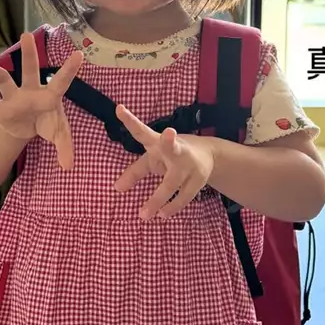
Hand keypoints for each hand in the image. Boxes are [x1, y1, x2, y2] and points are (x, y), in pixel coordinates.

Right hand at [0, 32, 83, 169]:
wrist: (28, 127)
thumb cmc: (46, 122)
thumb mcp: (57, 134)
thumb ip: (65, 147)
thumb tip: (68, 167)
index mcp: (48, 95)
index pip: (60, 82)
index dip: (69, 70)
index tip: (80, 55)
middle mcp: (29, 91)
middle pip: (29, 70)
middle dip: (29, 54)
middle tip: (27, 34)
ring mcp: (12, 98)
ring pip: (4, 81)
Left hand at [114, 105, 215, 219]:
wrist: (207, 154)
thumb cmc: (170, 155)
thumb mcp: (151, 159)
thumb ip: (134, 172)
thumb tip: (116, 188)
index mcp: (158, 141)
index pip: (142, 131)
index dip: (130, 121)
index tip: (119, 109)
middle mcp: (175, 150)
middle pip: (171, 147)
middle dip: (169, 141)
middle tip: (169, 133)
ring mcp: (188, 165)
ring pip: (173, 182)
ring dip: (158, 198)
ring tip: (144, 214)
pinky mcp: (198, 180)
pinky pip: (183, 197)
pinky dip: (172, 207)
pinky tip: (161, 215)